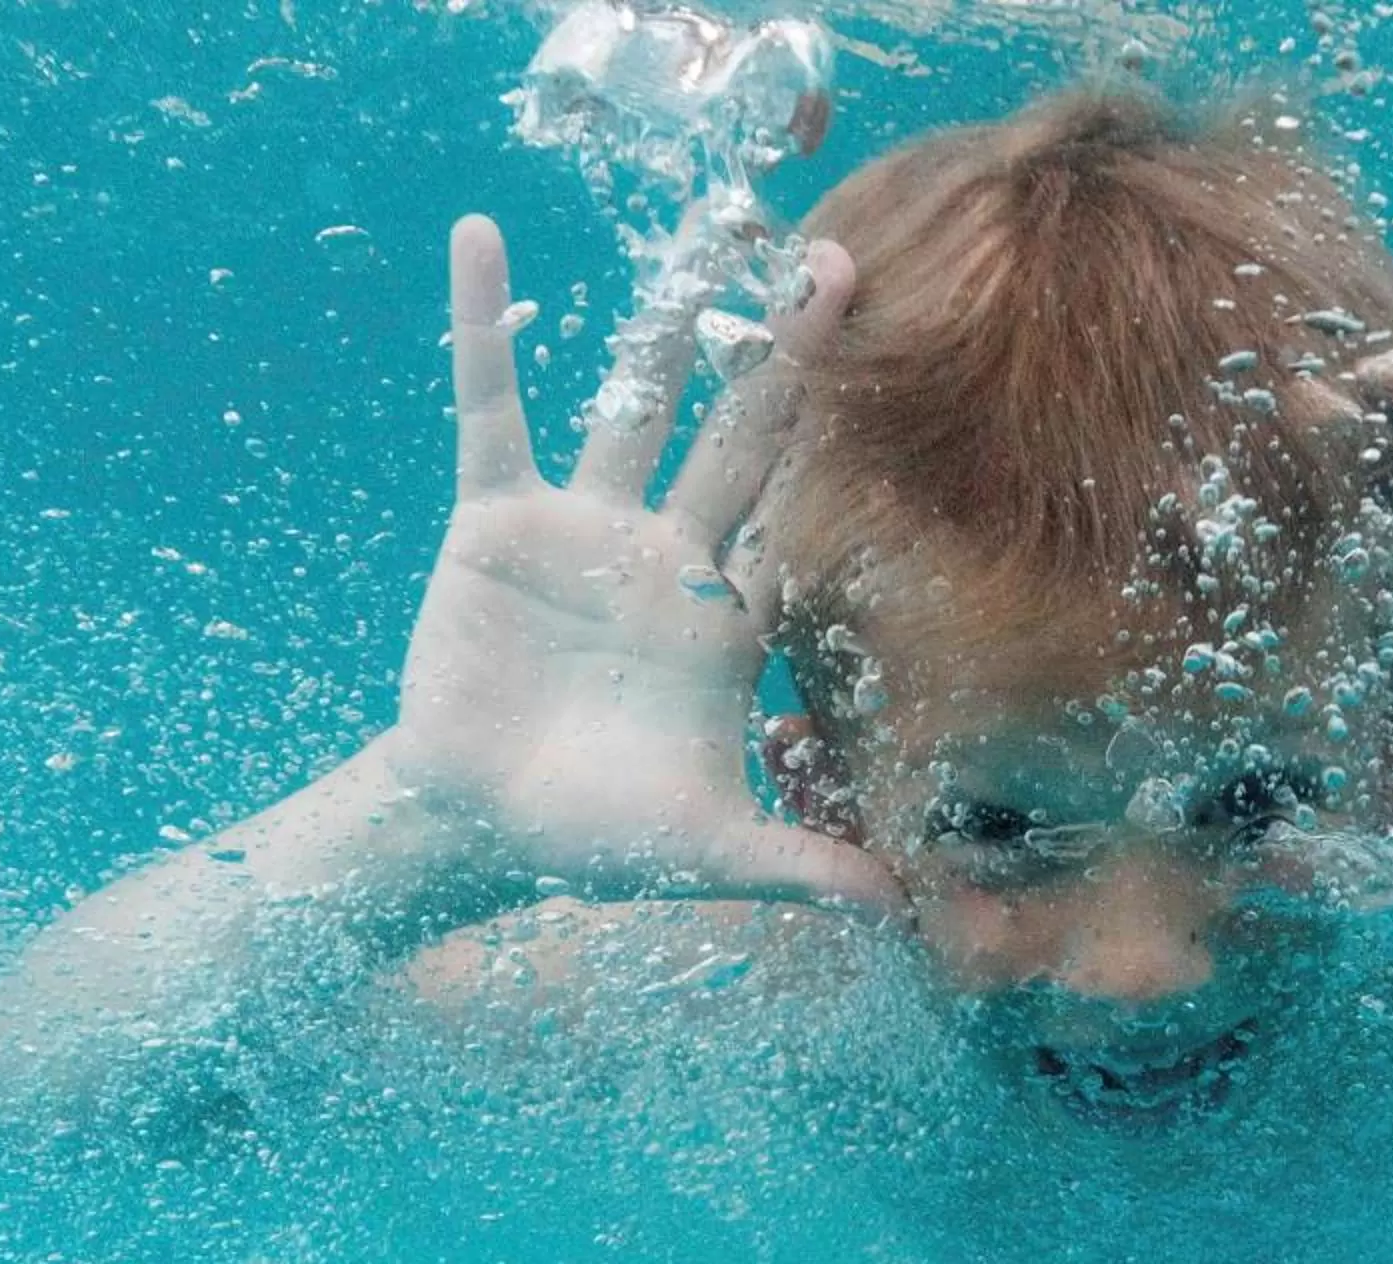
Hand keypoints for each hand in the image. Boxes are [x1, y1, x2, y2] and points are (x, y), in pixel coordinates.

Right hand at [389, 216, 900, 910]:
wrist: (483, 830)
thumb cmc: (602, 840)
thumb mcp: (710, 851)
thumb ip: (800, 866)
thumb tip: (898, 911)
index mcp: (732, 616)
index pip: (805, 521)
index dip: (851, 453)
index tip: (911, 374)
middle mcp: (670, 552)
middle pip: (743, 435)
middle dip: (788, 355)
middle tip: (839, 262)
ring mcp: (585, 526)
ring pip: (633, 402)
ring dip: (665, 318)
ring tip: (707, 223)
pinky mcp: (496, 519)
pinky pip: (490, 406)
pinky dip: (484, 327)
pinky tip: (481, 238)